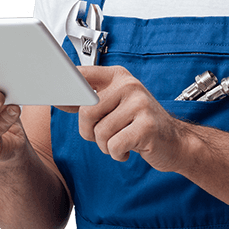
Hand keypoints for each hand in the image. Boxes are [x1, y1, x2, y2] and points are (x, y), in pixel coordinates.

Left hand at [70, 66, 185, 171]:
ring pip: (100, 132)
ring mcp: (140, 104)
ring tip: (122, 140)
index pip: (82, 75)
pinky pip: (114, 145)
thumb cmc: (140, 124)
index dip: (65, 85)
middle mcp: (129, 85)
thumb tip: (59, 98)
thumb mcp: (115, 105)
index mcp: (118, 76)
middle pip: (86, 111)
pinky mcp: (147, 126)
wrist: (175, 142)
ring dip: (106, 145)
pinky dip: (118, 153)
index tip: (53, 94)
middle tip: (105, 135)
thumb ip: (88, 100)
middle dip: (89, 131)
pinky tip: (129, 148)